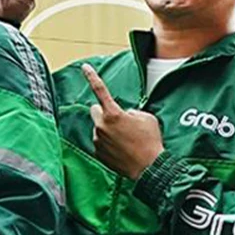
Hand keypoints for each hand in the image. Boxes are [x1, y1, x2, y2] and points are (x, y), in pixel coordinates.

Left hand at [81, 64, 164, 180]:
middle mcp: (101, 126)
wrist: (150, 167)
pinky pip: (100, 143)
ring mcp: (98, 140)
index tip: (84, 66)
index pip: (100, 90)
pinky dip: (108, 144)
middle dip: (104, 112)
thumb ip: (131, 112)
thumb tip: (124, 115)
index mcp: (113, 113)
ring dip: (107, 130)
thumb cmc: (150, 141)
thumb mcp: (146, 118)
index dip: (92, 76)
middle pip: (95, 111)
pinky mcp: (98, 153)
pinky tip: (121, 150)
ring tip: (125, 140)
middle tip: (118, 120)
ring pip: (98, 128)